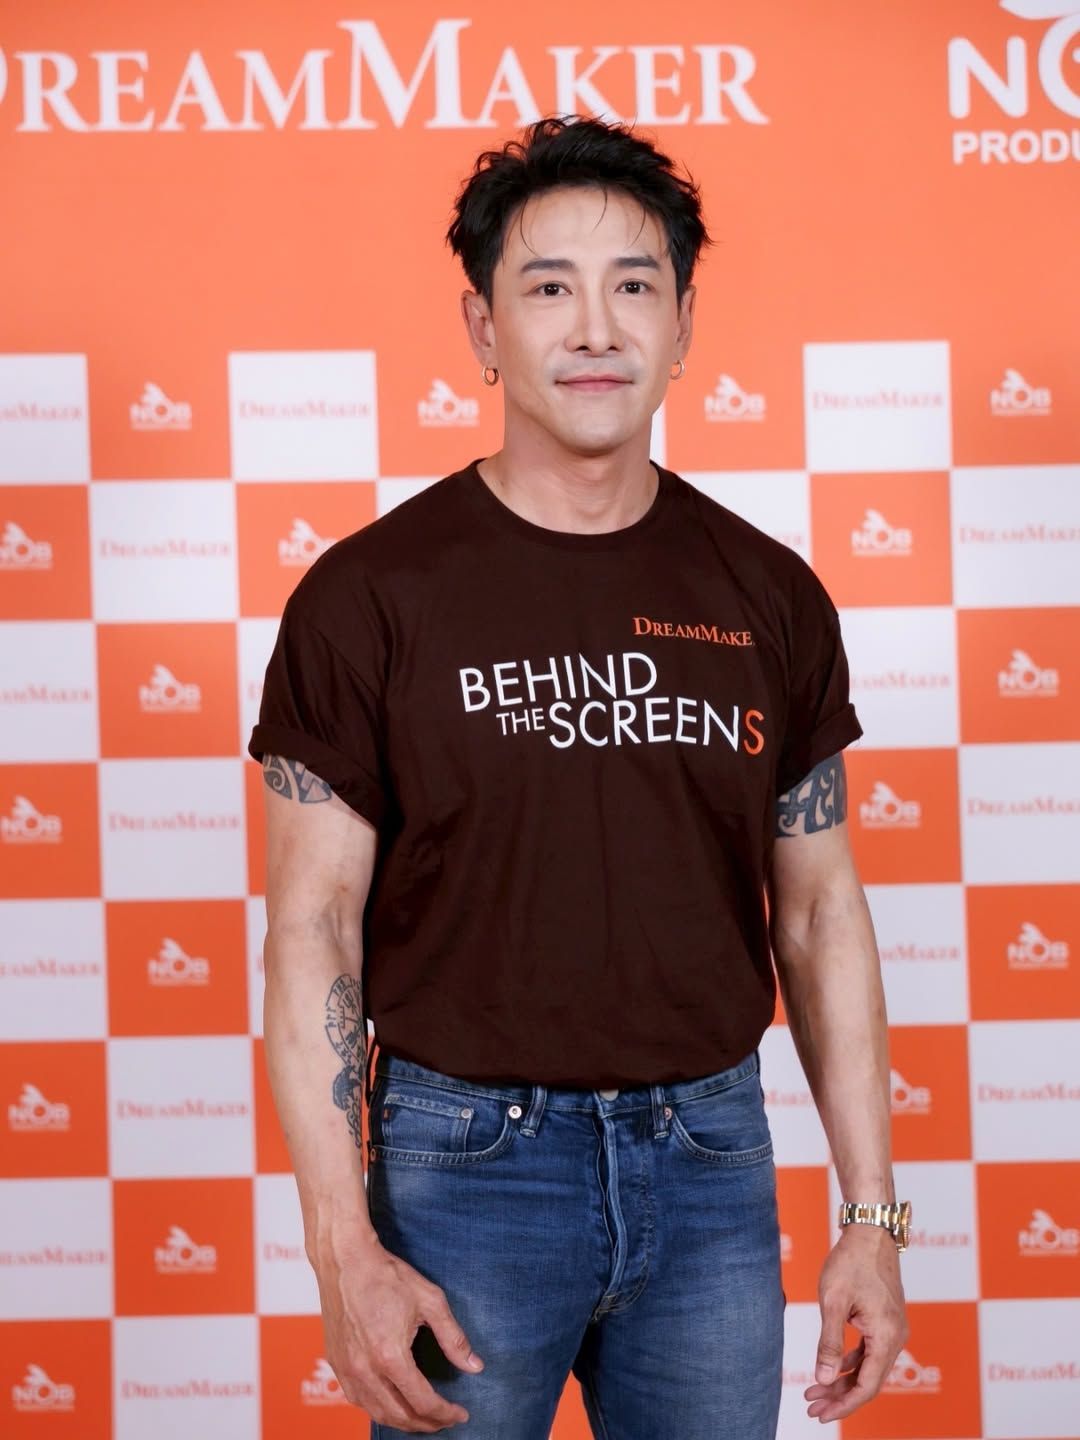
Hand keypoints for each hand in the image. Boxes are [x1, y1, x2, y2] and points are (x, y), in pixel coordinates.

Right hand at [313, 1232, 484, 1432]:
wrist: (345, 1260)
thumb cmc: (387, 1275)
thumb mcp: (429, 1301)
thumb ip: (453, 1338)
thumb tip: (475, 1366)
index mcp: (390, 1356)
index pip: (422, 1402)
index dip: (445, 1413)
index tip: (461, 1414)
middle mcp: (365, 1370)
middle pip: (400, 1415)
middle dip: (427, 1424)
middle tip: (446, 1420)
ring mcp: (346, 1370)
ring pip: (377, 1413)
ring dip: (403, 1422)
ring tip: (424, 1418)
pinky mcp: (336, 1363)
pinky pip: (359, 1400)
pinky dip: (379, 1409)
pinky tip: (393, 1404)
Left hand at [804, 1222, 908, 1423]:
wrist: (870, 1230)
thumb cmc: (851, 1261)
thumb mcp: (833, 1302)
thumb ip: (829, 1343)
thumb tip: (824, 1379)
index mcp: (887, 1337)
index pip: (867, 1386)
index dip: (843, 1404)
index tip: (820, 1414)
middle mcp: (896, 1337)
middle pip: (868, 1380)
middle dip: (840, 1395)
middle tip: (811, 1407)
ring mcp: (893, 1329)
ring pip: (868, 1366)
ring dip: (843, 1380)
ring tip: (814, 1391)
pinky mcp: (886, 1320)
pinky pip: (869, 1350)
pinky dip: (850, 1361)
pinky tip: (831, 1367)